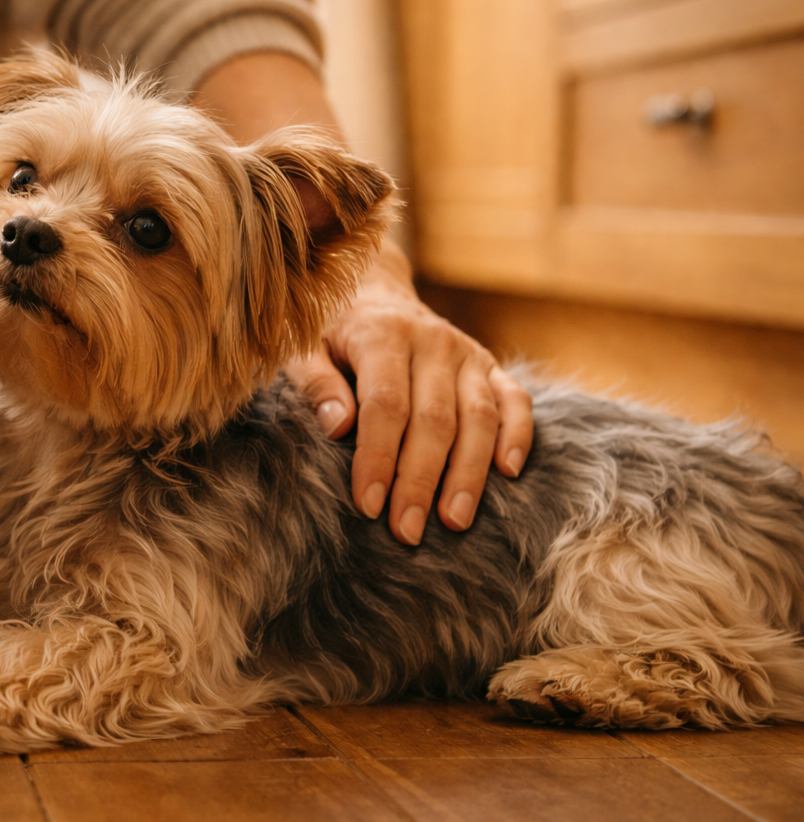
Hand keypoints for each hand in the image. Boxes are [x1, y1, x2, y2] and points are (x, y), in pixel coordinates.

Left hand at [284, 240, 533, 543]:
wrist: (371, 291)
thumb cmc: (329, 332)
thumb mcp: (303, 349)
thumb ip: (316, 384)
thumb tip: (338, 426)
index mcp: (382, 335)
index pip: (385, 405)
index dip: (378, 457)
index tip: (368, 504)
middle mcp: (432, 342)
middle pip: (434, 420)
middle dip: (421, 480)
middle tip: (408, 530)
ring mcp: (467, 353)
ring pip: (479, 417)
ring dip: (469, 472)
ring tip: (455, 521)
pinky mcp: (490, 365)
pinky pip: (515, 400)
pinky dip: (518, 435)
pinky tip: (509, 473)